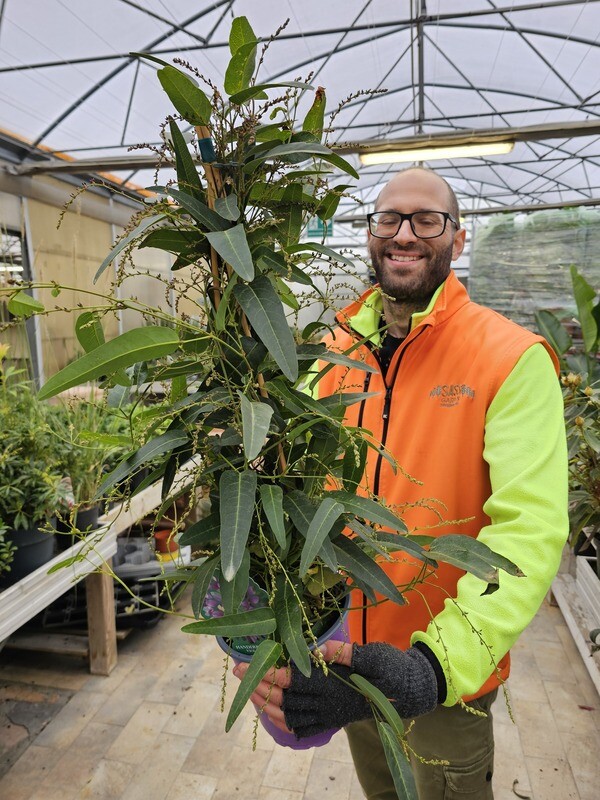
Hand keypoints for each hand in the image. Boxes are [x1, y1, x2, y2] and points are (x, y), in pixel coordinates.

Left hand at [234, 640, 438, 738]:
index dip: (270, 672)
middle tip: (236, 671)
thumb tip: (319, 646)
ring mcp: (330, 715)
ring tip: (249, 690)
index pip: (294, 680)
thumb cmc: (391, 667)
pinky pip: (304, 728)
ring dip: (266, 703)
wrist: (409, 691)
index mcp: (335, 686)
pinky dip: (284, 722)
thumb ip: (346, 652)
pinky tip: (272, 713)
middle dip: (259, 685)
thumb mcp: (373, 654)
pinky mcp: (334, 720)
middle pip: (286, 697)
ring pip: (290, 714)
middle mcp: (329, 704)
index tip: (248, 663)